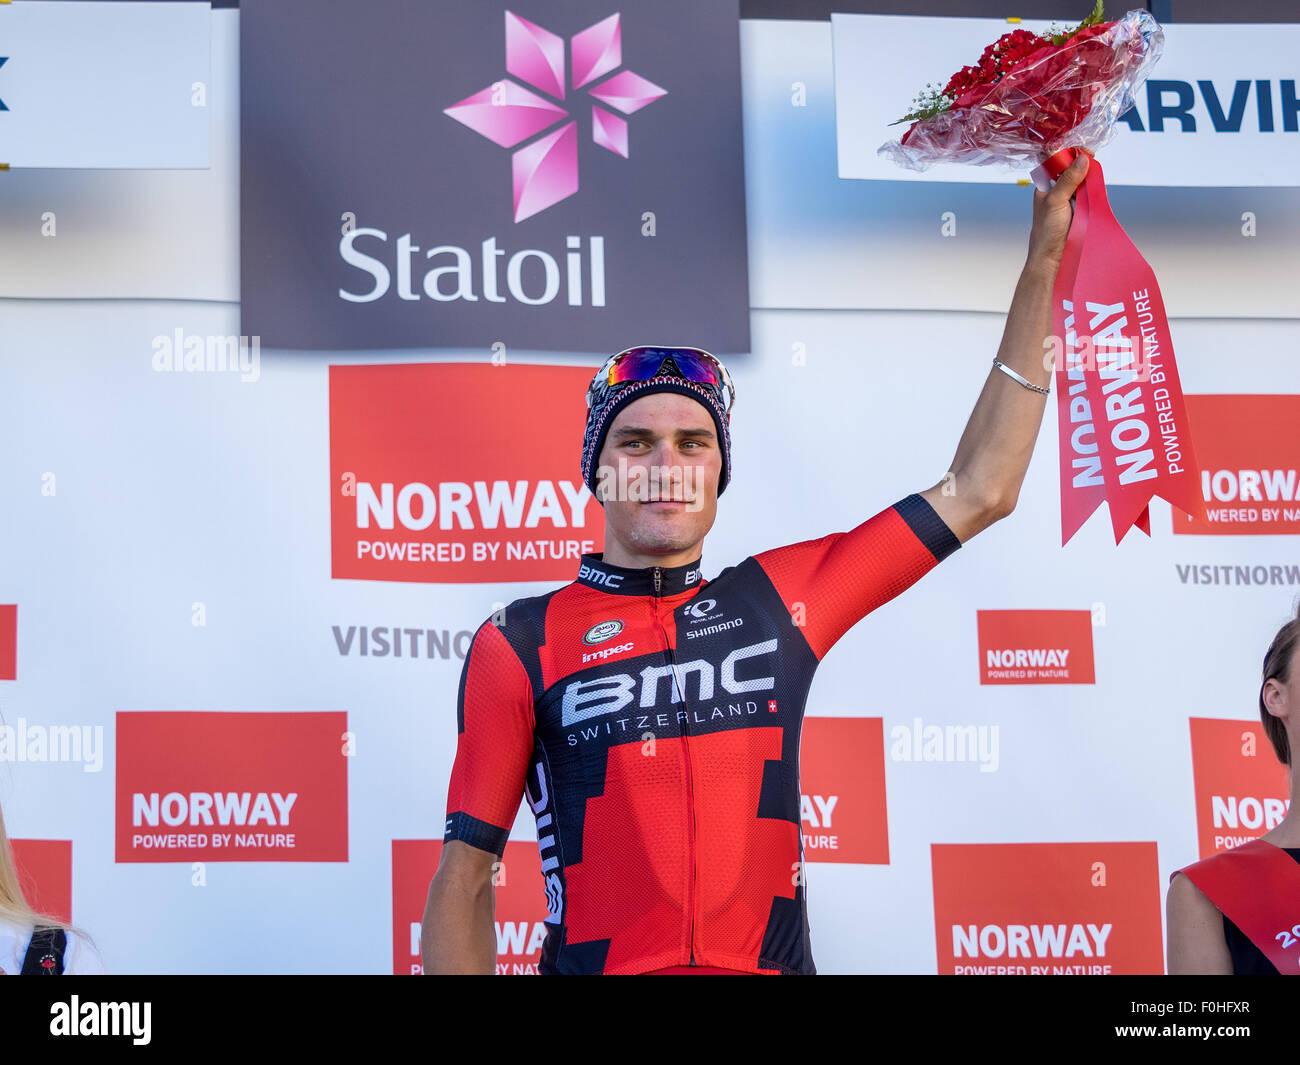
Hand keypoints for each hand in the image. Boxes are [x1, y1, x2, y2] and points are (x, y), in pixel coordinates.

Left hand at [1026, 148, 1090, 268]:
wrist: (1052, 256)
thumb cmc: (1046, 231)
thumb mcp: (1055, 201)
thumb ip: (1068, 180)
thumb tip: (1082, 159)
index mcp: (1046, 184)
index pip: (1057, 159)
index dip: (1070, 153)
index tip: (1084, 153)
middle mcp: (1058, 188)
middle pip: (1074, 167)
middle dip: (1084, 165)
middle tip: (1092, 166)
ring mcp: (1071, 198)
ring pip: (1085, 179)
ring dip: (1091, 179)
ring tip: (1092, 185)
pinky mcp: (1081, 207)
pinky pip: (1091, 193)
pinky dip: (1096, 191)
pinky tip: (1096, 194)